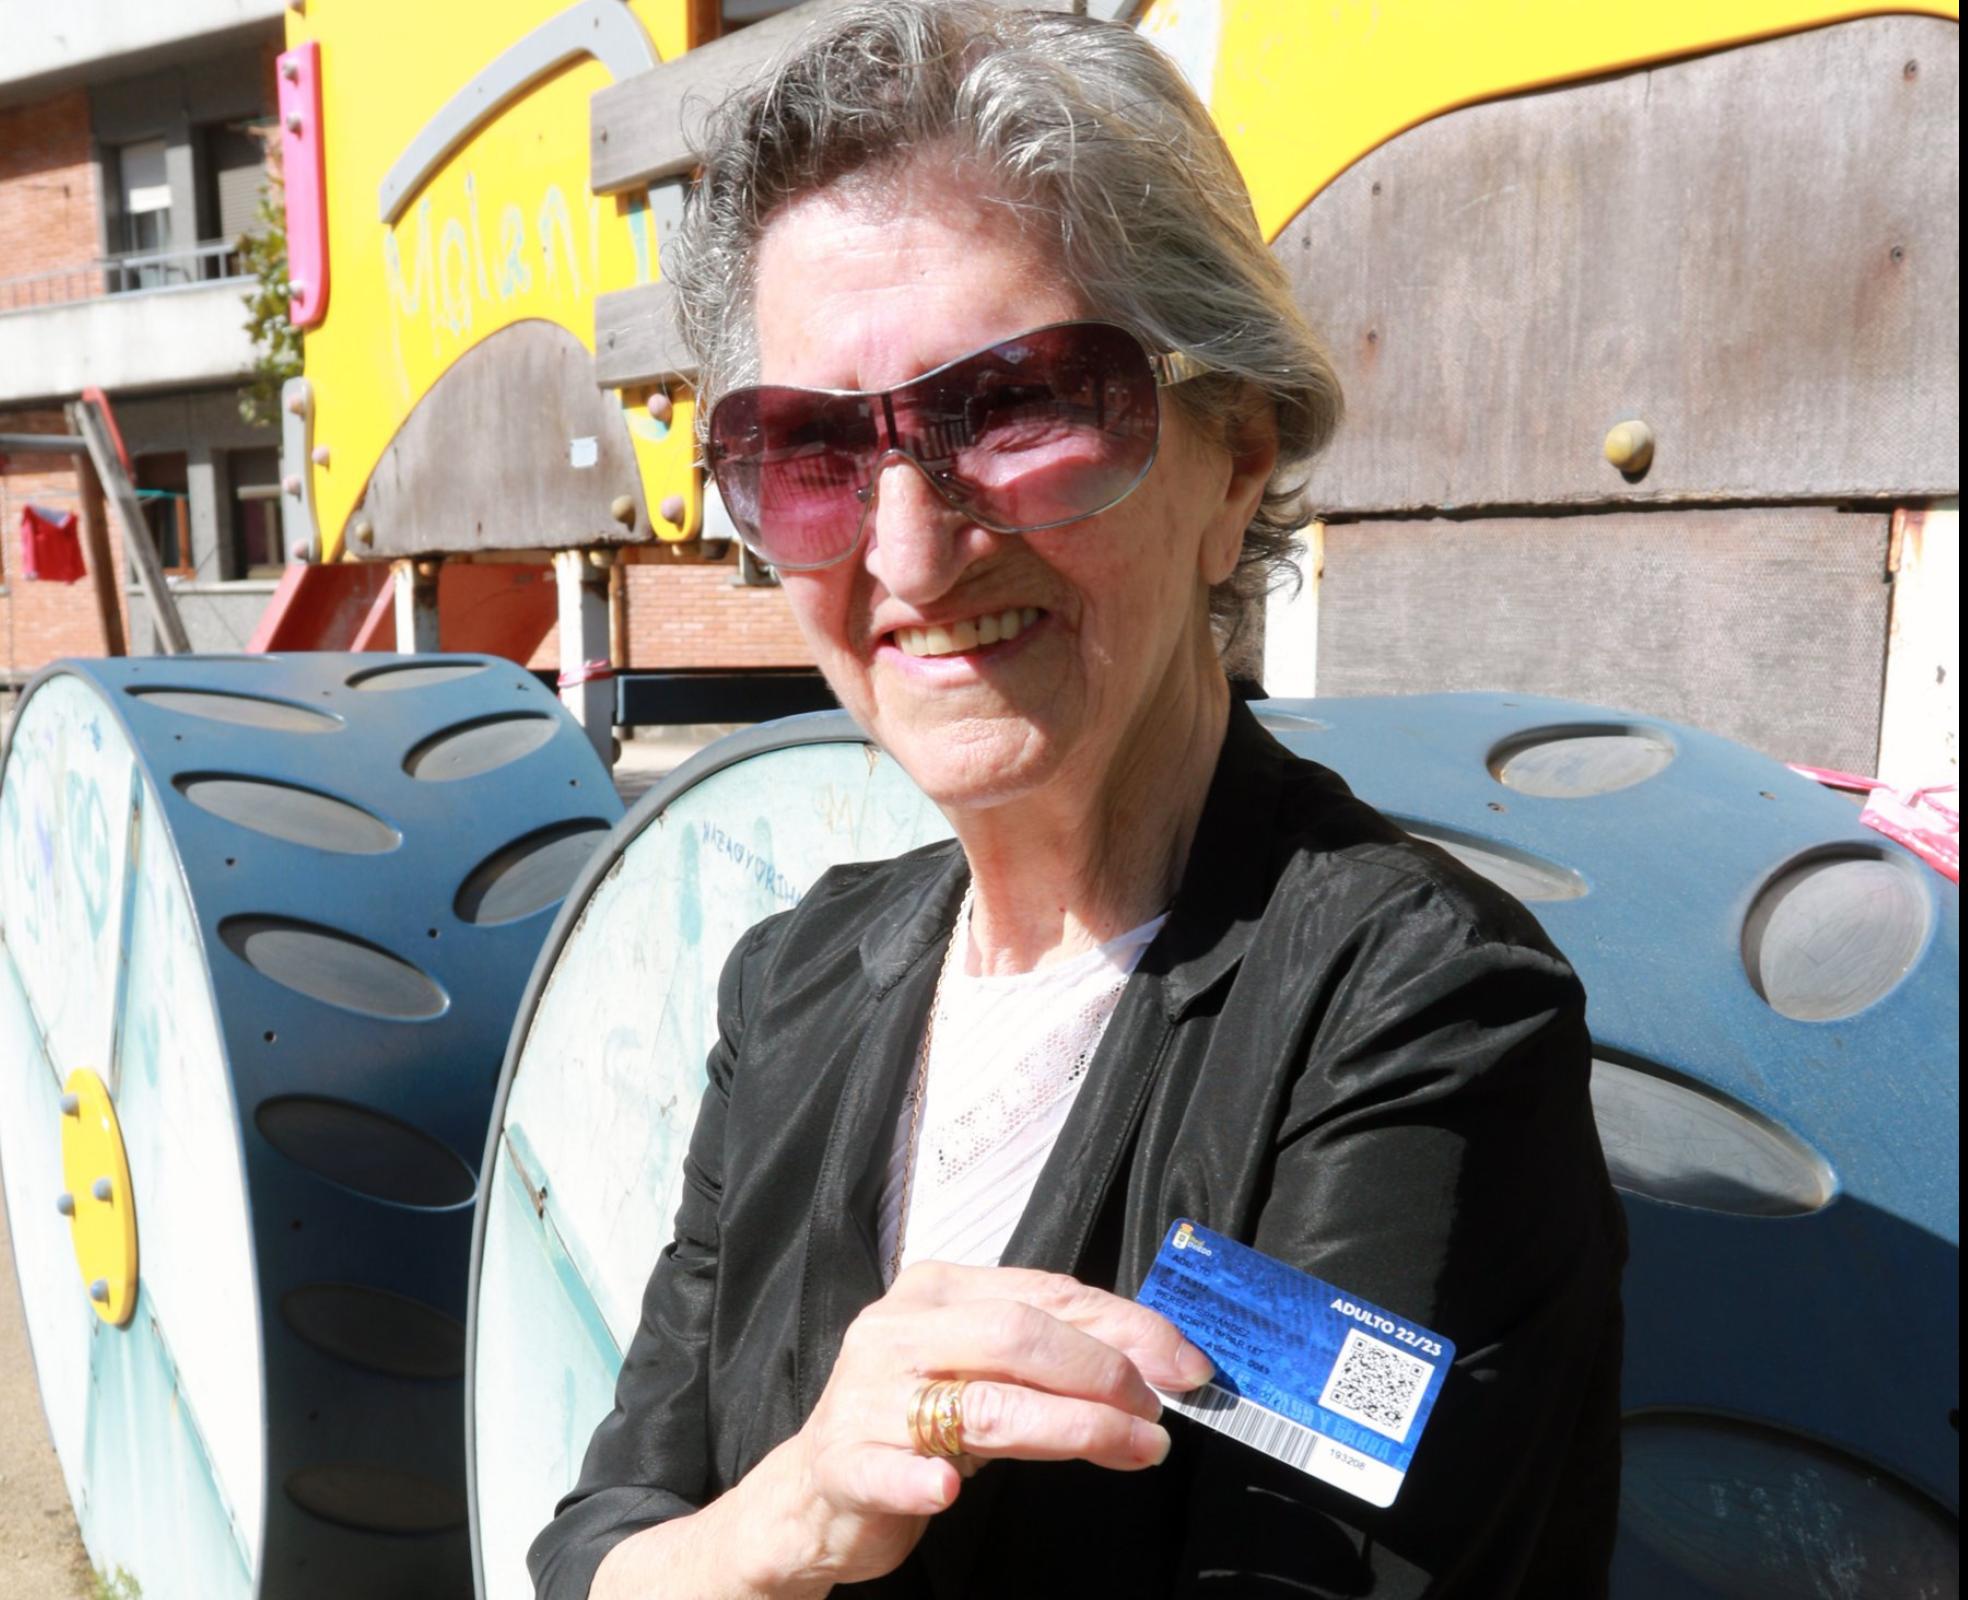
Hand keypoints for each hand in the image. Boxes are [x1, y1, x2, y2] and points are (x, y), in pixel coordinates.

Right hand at [742, 1261, 1214, 1591]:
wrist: (816, 1492)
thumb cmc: (917, 1422)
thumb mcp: (983, 1371)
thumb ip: (1053, 1359)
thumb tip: (1157, 1362)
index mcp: (938, 1290)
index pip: (1046, 1293)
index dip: (1124, 1326)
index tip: (1185, 1363)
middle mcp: (899, 1329)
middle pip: (1018, 1334)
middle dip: (1104, 1372)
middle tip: (1157, 1415)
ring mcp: (867, 1396)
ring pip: (981, 1404)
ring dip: (1073, 1428)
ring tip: (1133, 1449)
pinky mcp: (844, 1462)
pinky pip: (889, 1469)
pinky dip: (921, 1480)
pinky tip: (947, 1492)